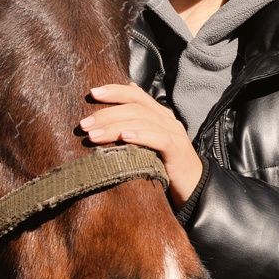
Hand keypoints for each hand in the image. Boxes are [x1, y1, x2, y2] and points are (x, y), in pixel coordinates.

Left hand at [79, 83, 203, 207]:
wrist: (194, 187)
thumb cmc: (165, 165)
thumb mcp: (147, 142)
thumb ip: (135, 126)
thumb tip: (113, 110)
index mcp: (160, 115)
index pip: (137, 95)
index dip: (115, 91)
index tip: (93, 93)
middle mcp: (168, 120)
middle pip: (136, 107)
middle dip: (107, 113)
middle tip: (84, 124)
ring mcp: (175, 135)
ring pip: (144, 121)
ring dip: (115, 127)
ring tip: (93, 135)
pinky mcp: (178, 152)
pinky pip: (159, 140)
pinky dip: (141, 136)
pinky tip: (124, 138)